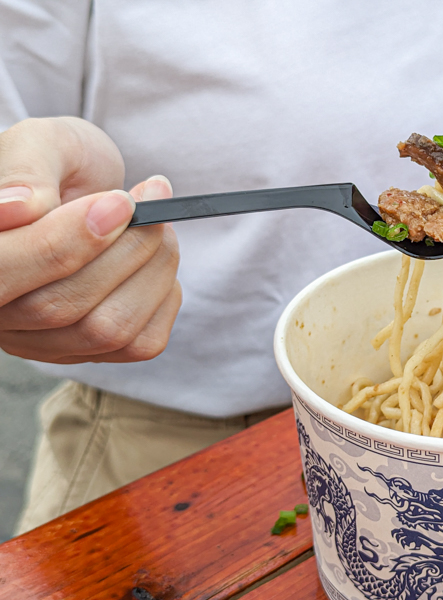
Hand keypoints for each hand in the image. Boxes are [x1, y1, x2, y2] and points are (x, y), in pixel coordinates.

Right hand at [0, 117, 180, 362]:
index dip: (67, 241)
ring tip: (159, 224)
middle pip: (60, 306)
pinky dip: (164, 294)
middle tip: (153, 198)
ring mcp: (43, 342)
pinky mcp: (91, 351)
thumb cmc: (55, 164)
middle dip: (125, 249)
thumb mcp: (39, 144)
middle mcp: (0, 314)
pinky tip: (154, 261)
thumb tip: (18, 209)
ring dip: (152, 269)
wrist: (81, 187)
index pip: (4, 270)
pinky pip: (140, 342)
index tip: (121, 201)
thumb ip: (24, 171)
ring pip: (107, 330)